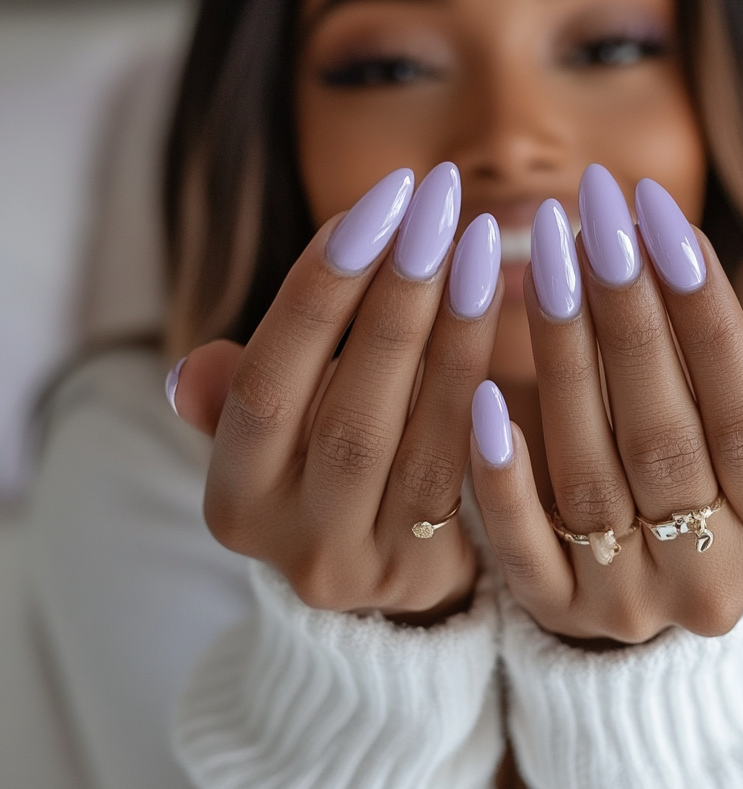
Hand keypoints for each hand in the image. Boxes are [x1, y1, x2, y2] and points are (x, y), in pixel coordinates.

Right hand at [170, 164, 502, 622]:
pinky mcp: (428, 573)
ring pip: (414, 440)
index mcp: (233, 497)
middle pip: (345, 409)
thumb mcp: (270, 439)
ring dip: (452, 333)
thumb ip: (239, 397)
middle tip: (436, 205)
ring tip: (481, 246)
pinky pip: (464, 474)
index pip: (265, 386)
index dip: (317, 293)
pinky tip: (504, 320)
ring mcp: (364, 563)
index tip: (374, 206)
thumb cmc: (323, 474)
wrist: (377, 583)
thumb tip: (192, 370)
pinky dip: (478, 392)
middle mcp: (287, 539)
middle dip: (395, 297)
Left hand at [470, 167, 742, 642]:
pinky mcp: (558, 613)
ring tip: (544, 261)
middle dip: (628, 317)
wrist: (666, 608)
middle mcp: (710, 583)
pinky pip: (523, 548)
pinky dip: (503, 474)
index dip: (706, 314)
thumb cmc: (721, 503)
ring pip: (587, 473)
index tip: (662, 220)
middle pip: (663, 438)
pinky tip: (484, 396)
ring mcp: (628, 605)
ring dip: (563, 359)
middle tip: (596, 219)